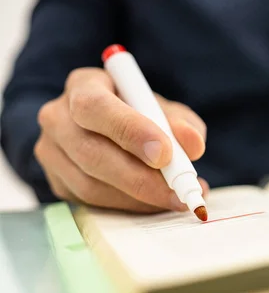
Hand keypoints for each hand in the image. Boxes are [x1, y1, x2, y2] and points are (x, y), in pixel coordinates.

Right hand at [34, 67, 208, 212]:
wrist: (112, 131)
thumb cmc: (141, 114)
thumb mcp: (165, 110)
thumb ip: (182, 123)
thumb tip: (194, 145)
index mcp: (83, 85)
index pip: (95, 106)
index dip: (129, 131)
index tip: (165, 154)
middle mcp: (58, 117)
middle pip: (90, 151)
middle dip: (140, 176)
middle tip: (179, 189)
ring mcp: (52, 153)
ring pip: (90, 185)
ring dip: (139, 198)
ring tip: (177, 199)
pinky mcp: (58, 182)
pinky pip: (92, 203)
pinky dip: (130, 207)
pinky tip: (156, 203)